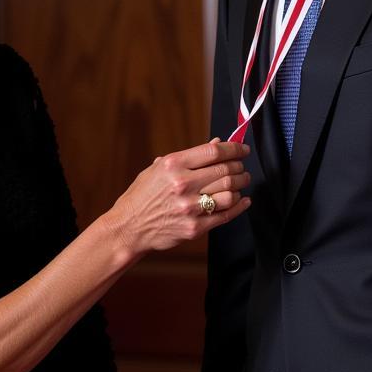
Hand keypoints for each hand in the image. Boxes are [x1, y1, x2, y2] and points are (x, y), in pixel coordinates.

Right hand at [107, 139, 250, 256]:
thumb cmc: (142, 196)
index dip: (234, 149)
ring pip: (229, 193)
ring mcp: (189, 207)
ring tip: (241, 182)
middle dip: (239, 167)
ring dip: (240, 186)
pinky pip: (225, 215)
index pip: (213, 152)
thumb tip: (217, 143)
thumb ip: (189, 157)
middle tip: (243, 167)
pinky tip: (243, 200)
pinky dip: (239, 206)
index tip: (242, 150)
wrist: (128, 228)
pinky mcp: (194, 227)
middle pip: (225, 171)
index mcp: (173, 165)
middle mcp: (182, 184)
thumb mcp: (159, 169)